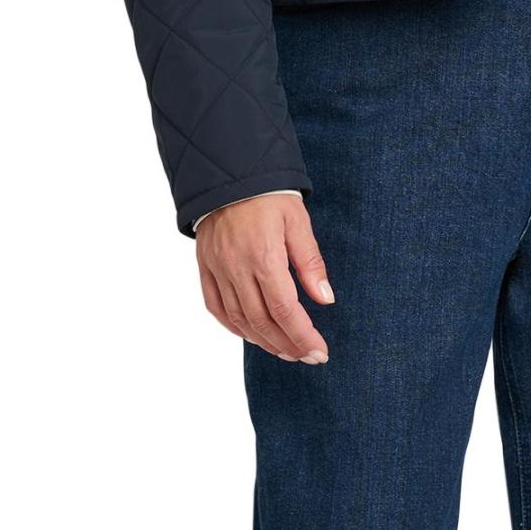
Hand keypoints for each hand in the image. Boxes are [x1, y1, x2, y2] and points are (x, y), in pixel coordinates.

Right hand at [196, 194, 333, 363]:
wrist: (226, 172)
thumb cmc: (268, 194)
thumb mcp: (298, 222)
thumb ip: (310, 263)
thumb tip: (325, 299)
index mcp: (263, 256)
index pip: (284, 310)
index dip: (303, 336)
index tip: (320, 352)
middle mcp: (236, 268)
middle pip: (262, 322)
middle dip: (288, 345)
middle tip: (308, 357)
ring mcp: (217, 269)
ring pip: (239, 320)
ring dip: (264, 342)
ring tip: (286, 351)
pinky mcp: (205, 267)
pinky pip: (216, 307)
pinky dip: (234, 327)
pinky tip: (252, 336)